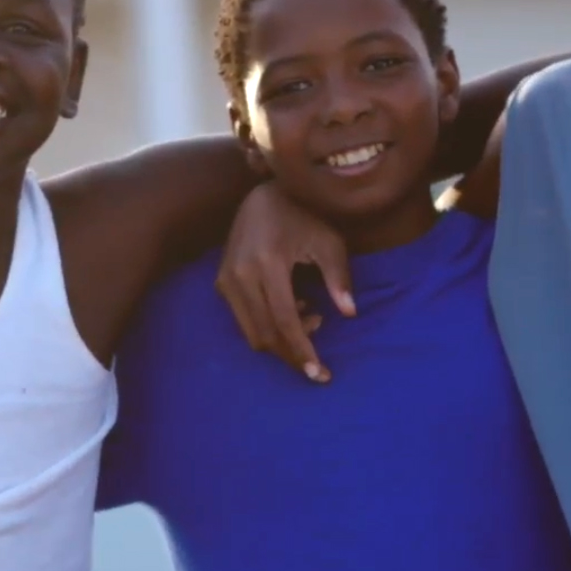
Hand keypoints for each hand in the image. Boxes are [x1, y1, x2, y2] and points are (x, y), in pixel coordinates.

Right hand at [214, 183, 353, 381]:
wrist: (265, 195)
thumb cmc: (305, 216)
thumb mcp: (329, 242)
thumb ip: (339, 278)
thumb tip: (350, 313)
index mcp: (268, 263)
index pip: (284, 321)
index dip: (303, 351)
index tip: (320, 375)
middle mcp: (240, 274)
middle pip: (265, 335)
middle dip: (293, 353)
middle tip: (320, 355)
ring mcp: (227, 278)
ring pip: (252, 333)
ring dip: (281, 340)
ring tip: (311, 318)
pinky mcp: (221, 281)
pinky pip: (244, 319)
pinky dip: (268, 326)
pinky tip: (293, 308)